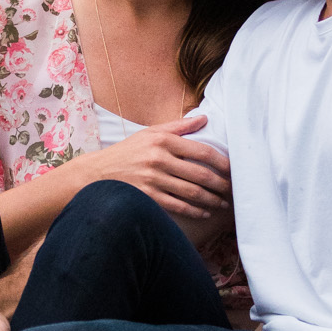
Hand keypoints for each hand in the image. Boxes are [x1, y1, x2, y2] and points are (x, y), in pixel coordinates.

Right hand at [88, 112, 231, 223]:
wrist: (98, 173)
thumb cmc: (128, 151)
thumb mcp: (150, 133)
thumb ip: (179, 127)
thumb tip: (205, 118)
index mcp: (163, 140)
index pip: (202, 151)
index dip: (222, 162)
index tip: (233, 169)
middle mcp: (158, 159)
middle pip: (200, 174)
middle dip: (221, 184)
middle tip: (232, 189)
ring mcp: (153, 180)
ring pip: (192, 192)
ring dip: (211, 200)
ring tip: (222, 203)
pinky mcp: (148, 197)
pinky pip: (178, 206)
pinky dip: (195, 211)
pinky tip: (204, 212)